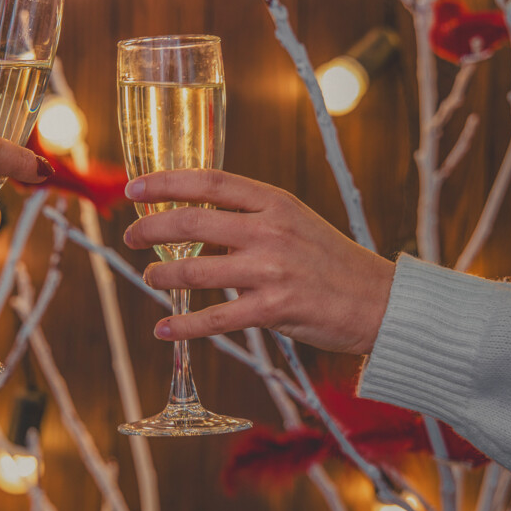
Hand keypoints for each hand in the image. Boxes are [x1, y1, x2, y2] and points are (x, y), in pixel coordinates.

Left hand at [122, 170, 394, 354]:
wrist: (380, 302)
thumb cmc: (331, 261)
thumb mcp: (295, 222)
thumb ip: (250, 218)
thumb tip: (195, 221)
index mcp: (275, 202)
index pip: (209, 182)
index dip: (166, 182)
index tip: (135, 189)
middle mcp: (270, 230)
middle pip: (192, 221)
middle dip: (150, 229)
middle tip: (130, 237)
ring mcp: (272, 269)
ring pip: (196, 269)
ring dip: (162, 274)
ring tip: (149, 276)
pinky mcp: (274, 308)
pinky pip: (216, 318)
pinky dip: (184, 325)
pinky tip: (164, 329)